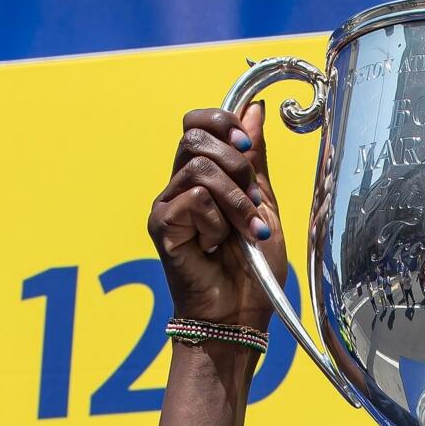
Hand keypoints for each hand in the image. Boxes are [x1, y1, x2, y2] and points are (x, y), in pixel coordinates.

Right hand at [146, 102, 289, 331]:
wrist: (239, 315)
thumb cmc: (251, 269)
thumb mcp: (263, 205)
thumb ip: (255, 160)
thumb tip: (254, 109)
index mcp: (201, 177)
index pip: (197, 123)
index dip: (222, 121)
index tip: (248, 143)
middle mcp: (178, 186)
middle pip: (195, 137)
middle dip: (237, 164)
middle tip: (255, 200)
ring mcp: (166, 205)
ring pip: (200, 168)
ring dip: (235, 201)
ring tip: (247, 232)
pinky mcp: (161, 225)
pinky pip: (194, 199)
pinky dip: (217, 222)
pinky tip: (216, 246)